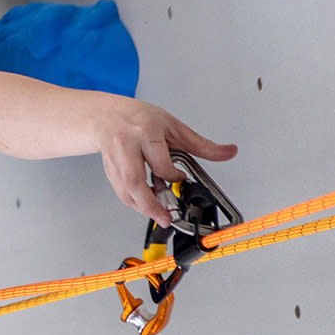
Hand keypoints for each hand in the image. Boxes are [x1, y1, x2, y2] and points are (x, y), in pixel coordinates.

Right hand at [93, 99, 237, 225]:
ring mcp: (114, 158)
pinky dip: (133, 200)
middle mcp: (126, 145)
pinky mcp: (108, 169)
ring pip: (124, 190)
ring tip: (158, 213)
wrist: (105, 116)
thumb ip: (201, 144)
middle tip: (165, 218)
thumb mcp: (173, 126)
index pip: (160, 163)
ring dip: (141, 206)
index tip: (180, 177)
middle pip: (134, 181)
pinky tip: (145, 201)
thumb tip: (229, 152)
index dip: (174, 176)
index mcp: (145, 132)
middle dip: (150, 205)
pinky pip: (120, 191)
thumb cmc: (138, 118)